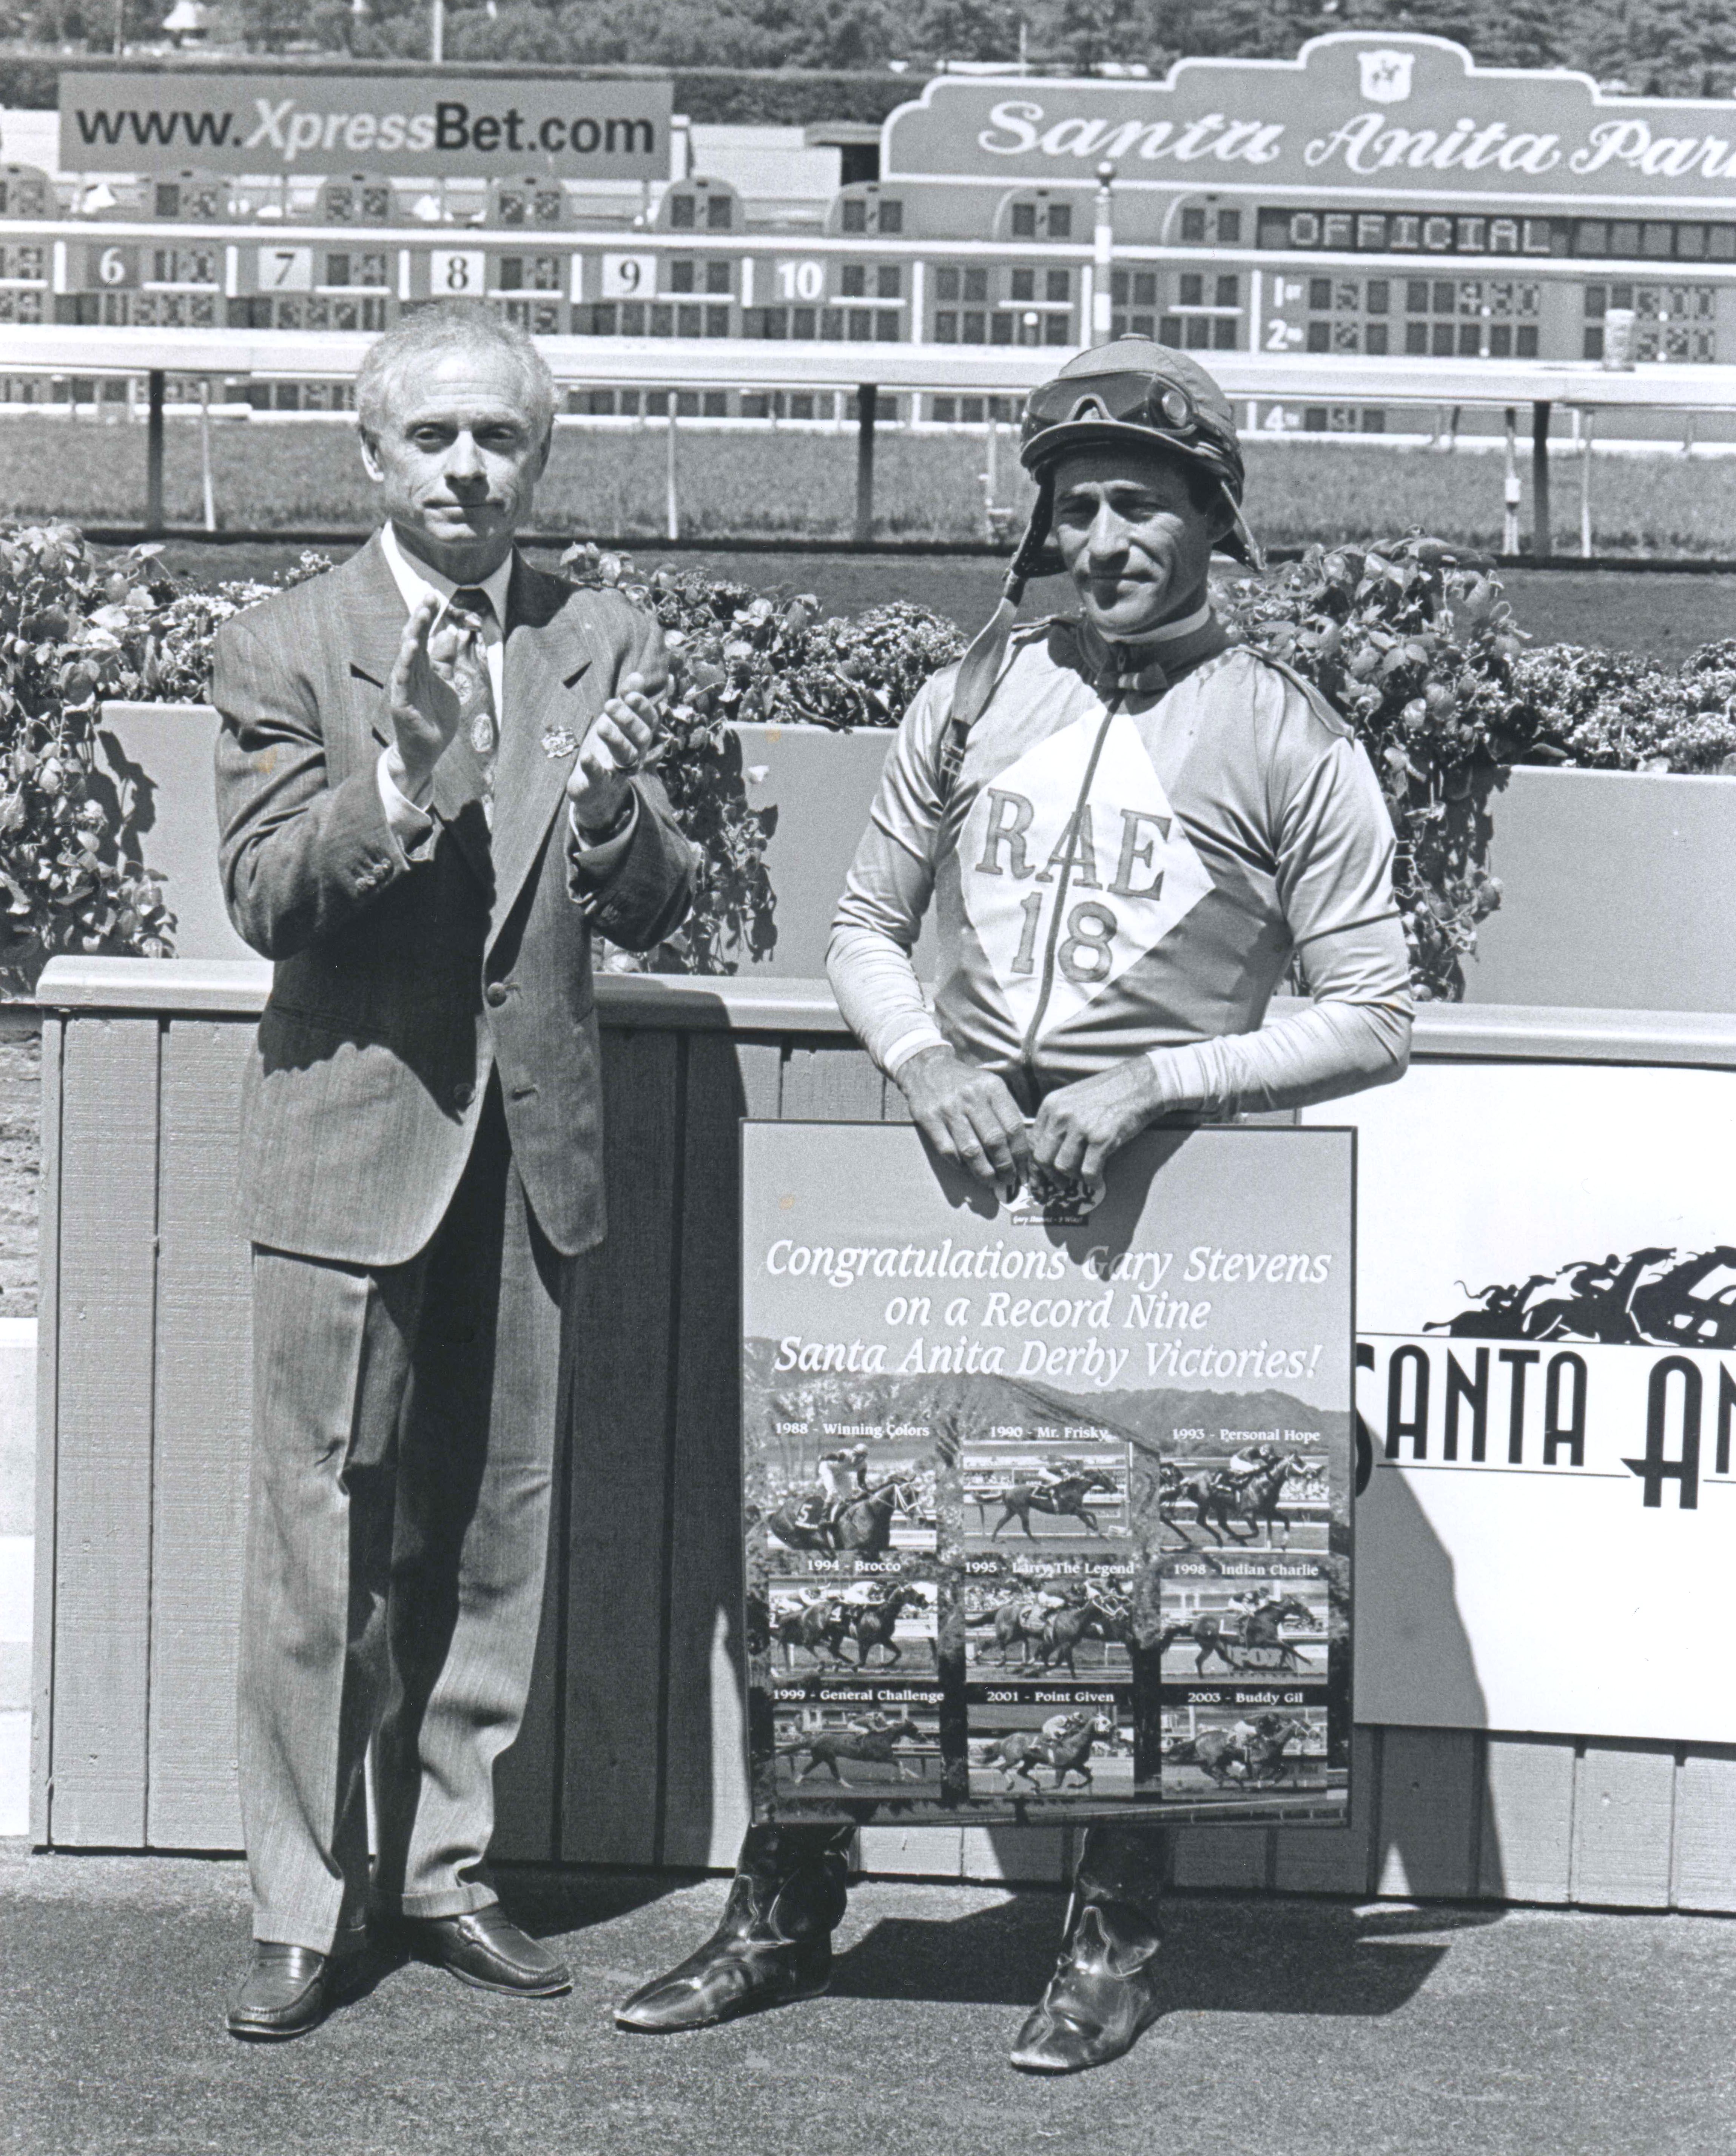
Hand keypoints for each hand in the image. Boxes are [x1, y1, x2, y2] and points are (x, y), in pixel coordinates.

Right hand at [383, 593, 473, 801]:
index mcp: (421, 666)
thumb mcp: (447, 683)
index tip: (435, 596)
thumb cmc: (435, 716)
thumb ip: (446, 660)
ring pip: (407, 655)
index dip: (428, 616)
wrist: (427, 750)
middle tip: (429, 597)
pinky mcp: (401, 701)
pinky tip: (411, 648)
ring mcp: (404, 686)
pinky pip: (402, 680)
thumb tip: (452, 632)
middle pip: (414, 639)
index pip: (423, 635)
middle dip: (421, 618)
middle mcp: (410, 672)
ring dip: (414, 634)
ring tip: (421, 615)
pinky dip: (406, 663)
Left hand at [568, 671, 663, 832]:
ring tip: (601, 726)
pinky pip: (599, 777)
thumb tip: (638, 675)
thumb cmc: (608, 749)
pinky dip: (593, 767)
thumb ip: (627, 700)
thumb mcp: (616, 722)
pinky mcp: (598, 785)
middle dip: (627, 720)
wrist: (595, 791)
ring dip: (615, 740)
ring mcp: (617, 771)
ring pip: (626, 756)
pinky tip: (586, 756)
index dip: (642, 708)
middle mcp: (634, 754)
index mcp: (639, 737)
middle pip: (640, 738)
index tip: (629, 693)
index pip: (649, 721)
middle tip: (609, 705)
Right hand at [896, 1046, 1030, 1186]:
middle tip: (1009, 1180)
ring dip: (984, 1172)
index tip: (1023, 1168)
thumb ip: (1005, 1111)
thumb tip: (1020, 1148)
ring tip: (992, 1182)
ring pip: (971, 1150)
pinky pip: (948, 1150)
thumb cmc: (965, 1083)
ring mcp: (949, 1108)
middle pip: (994, 1141)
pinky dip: (960, 1165)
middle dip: (1005, 1166)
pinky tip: (968, 1170)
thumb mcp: (990, 1086)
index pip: (1013, 1127)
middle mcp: (972, 1097)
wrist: (927, 1068)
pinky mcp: (929, 1118)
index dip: (1020, 1153)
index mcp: (992, 1088)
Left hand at [1030, 1059, 1165, 1181]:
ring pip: (1064, 1167)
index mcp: (1051, 1105)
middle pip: (1043, 1158)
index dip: (1035, 1166)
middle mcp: (1061, 1115)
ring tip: (1084, 1177)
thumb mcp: (1072, 1098)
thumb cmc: (1108, 1092)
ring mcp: (1081, 1127)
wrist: (1139, 1084)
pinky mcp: (1102, 1138)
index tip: (1040, 1178)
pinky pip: (1088, 1171)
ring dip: (1074, 1178)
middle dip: (1051, 1176)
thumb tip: (1049, 1152)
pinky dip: (1093, 1181)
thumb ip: (1057, 1120)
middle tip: (1061, 1184)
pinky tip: (1098, 1181)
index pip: (1033, 1143)